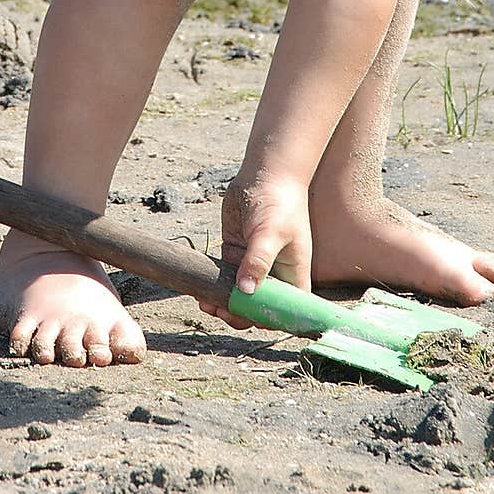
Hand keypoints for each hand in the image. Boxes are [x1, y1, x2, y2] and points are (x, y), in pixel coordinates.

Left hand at [200, 170, 311, 328]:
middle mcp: (273, 273)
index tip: (246, 319)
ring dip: (223, 303)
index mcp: (292, 274)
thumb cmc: (279, 202)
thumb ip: (258, 261)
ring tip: (207, 303)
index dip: (267, 319)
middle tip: (220, 310)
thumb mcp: (271, 232)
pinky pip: (224, 277)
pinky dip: (214, 286)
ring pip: (238, 294)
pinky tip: (201, 290)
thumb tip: (246, 290)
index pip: (284, 309)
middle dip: (239, 313)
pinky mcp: (235, 252)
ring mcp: (252, 264)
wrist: (266, 174)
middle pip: (257, 306)